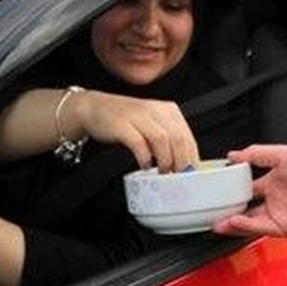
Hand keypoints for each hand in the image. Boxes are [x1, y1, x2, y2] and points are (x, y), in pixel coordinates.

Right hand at [72, 91, 199, 171]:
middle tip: (178, 177)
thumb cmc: (127, 120)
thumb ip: (168, 139)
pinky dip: (145, 157)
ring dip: (165, 160)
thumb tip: (184, 164)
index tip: (191, 174)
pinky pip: (139, 143)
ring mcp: (139, 116)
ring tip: (162, 173)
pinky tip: (145, 165)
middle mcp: (156, 110)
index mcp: (168, 110)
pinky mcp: (122, 124)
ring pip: (162, 140)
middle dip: (181, 162)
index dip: (191, 158)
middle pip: (178, 138)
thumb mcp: (152, 124)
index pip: (188, 136)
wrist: (95, 108)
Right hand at [212, 145, 286, 236]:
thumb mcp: (278, 154)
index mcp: (274, 182)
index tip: (217, 193)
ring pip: (250, 222)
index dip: (233, 192)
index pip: (248, 190)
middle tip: (212, 212)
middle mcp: (276, 200)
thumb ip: (254, 155)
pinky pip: (260, 228)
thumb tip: (233, 155)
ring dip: (233, 223)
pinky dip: (245, 226)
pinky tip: (233, 221)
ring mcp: (280, 214)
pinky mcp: (285, 226)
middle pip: (246, 209)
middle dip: (229, 212)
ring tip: (216, 222)